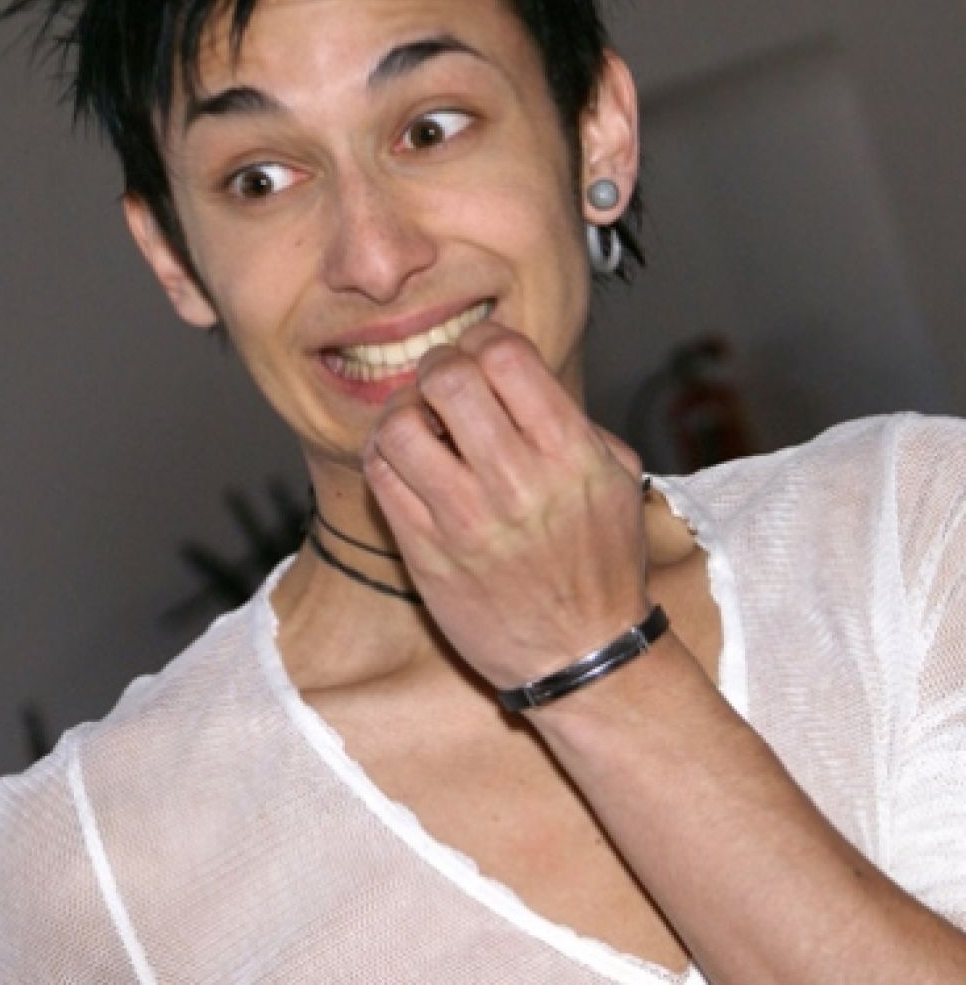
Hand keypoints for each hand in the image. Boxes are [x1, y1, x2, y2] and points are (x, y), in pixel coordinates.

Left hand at [363, 321, 650, 689]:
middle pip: (448, 379)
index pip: (506, 355)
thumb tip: (517, 374)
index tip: (481, 354)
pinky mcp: (425, 552)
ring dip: (403, 410)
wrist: (581, 657)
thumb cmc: (601, 562)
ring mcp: (464, 519)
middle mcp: (515, 481)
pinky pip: (379, 476)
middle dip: (439, 367)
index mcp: (569, 454)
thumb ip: (572, 419)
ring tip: (419, 422)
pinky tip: (401, 456)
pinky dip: (382, 451)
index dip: (484, 340)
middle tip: (442, 384)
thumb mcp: (616, 479)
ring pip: (400, 425)